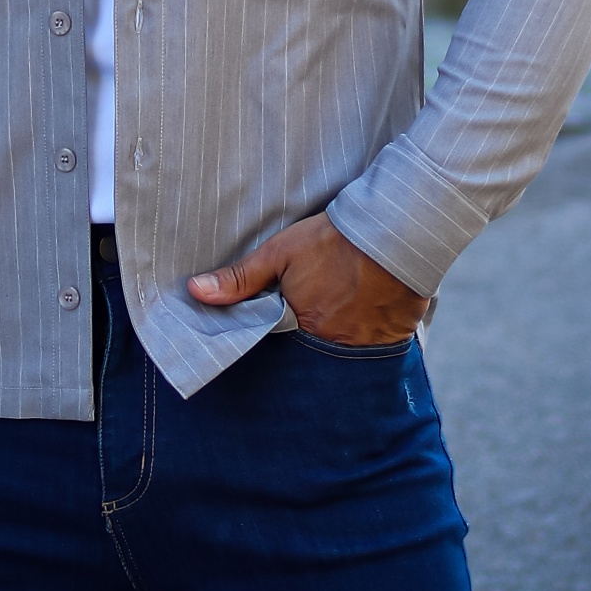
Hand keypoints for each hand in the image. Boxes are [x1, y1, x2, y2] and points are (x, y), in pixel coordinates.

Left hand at [187, 213, 430, 345]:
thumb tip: (195, 292)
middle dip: (302, 350)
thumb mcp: (280, 253)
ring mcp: (363, 349)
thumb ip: (240, 278)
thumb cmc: (333, 242)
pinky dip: (362, 343)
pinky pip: (369, 354)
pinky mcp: (391, 342)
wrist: (395, 232)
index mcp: (300, 327)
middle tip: (304, 328)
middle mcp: (331, 347)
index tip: (269, 330)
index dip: (273, 337)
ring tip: (333, 327)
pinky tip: (361, 326)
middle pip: (307, 357)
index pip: (276, 346)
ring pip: (338, 358)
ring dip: (333, 347)